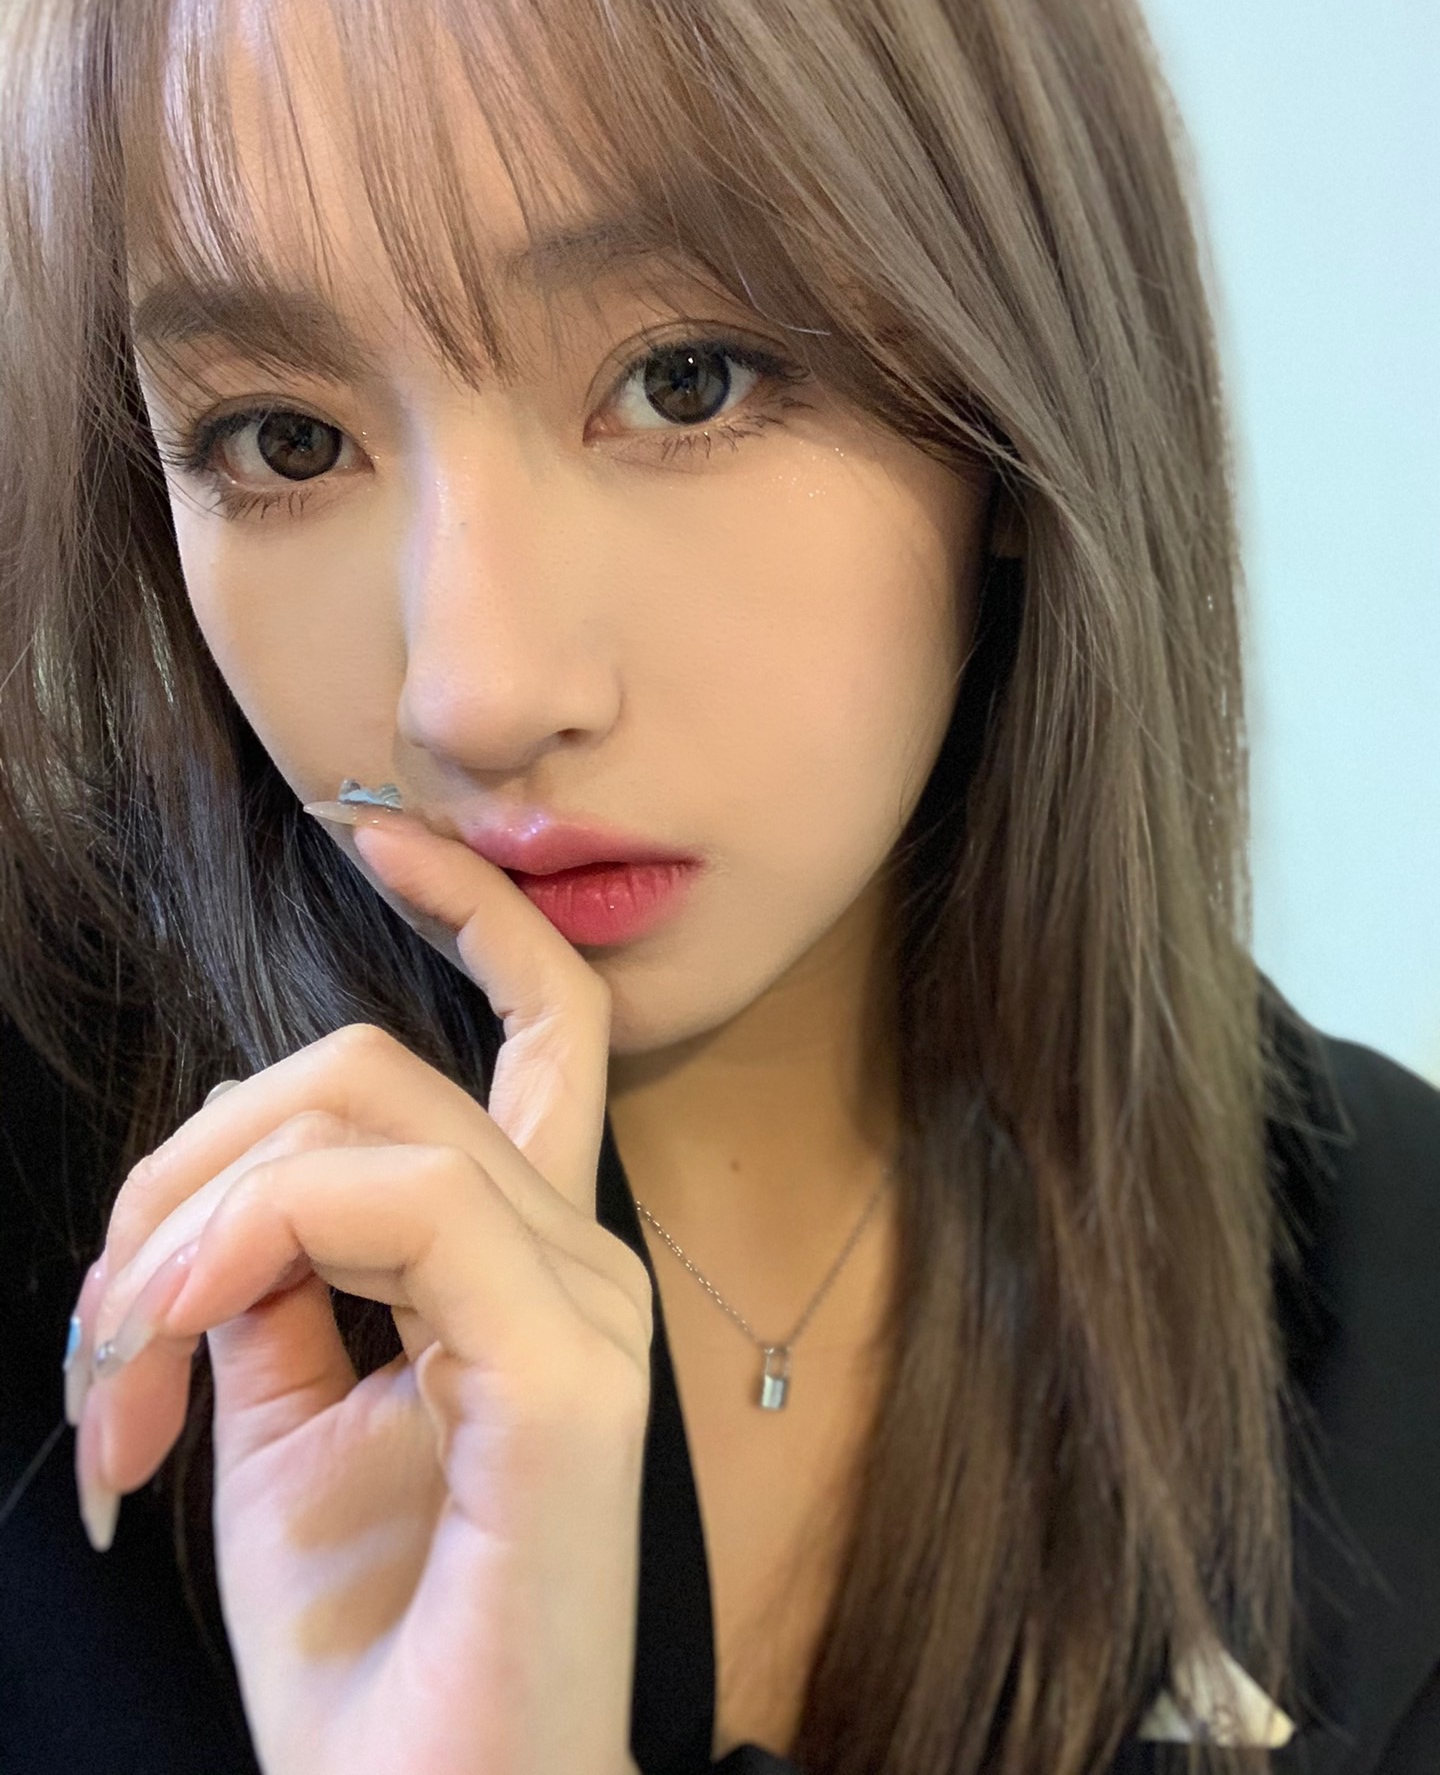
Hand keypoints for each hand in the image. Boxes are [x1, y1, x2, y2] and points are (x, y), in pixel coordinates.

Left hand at [70, 809, 651, 1774]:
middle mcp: (582, 1266)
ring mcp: (585, 1312)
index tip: (379, 836)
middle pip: (375, 1071)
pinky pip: (395, 1204)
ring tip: (120, 1365)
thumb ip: (276, 1296)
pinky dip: (244, 1246)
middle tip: (106, 1319)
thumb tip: (222, 1213)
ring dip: (193, 1213)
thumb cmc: (364, 1663)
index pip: (541, 1035)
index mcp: (533, 1269)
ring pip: (367, 1118)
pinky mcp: (564, 1374)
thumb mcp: (282, 1435)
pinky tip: (168, 1349)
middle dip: (195, 1154)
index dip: (471, 918)